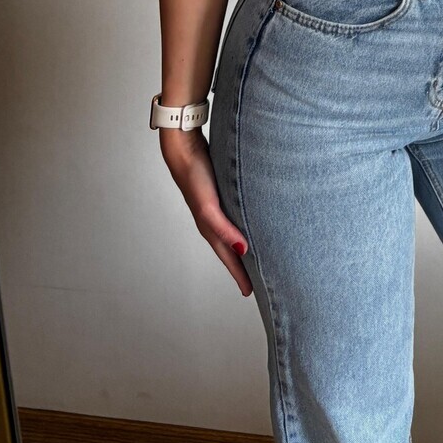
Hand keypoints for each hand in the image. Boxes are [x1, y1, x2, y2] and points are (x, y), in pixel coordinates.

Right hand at [160, 128, 253, 296]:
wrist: (185, 150)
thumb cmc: (195, 177)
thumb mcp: (210, 206)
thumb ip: (224, 228)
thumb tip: (243, 249)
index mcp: (210, 228)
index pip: (229, 257)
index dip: (239, 275)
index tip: (250, 292)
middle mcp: (213, 222)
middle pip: (230, 250)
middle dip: (241, 267)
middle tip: (257, 281)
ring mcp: (215, 209)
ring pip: (231, 235)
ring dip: (241, 247)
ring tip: (254, 257)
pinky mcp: (219, 196)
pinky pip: (233, 218)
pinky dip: (240, 227)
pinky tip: (247, 225)